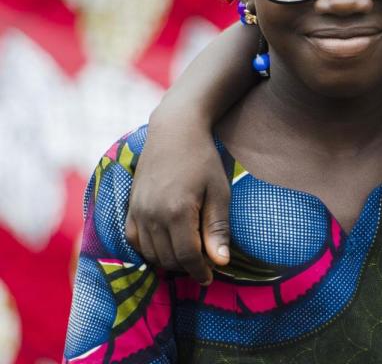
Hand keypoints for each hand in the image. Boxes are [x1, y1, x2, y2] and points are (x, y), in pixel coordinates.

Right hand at [125, 117, 231, 284]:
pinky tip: (167, 245)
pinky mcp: (129, 208)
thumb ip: (218, 228)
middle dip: (187, 267)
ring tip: (189, 255)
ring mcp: (137, 211)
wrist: (174, 132)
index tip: (210, 278)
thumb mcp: (219, 192)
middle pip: (168, 258)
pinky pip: (135, 241)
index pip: (187, 256)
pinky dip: (150, 250)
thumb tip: (221, 262)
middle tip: (204, 265)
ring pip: (150, 253)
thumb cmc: (203, 160)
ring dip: (169, 260)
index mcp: (177, 212)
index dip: (200, 272)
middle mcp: (152, 215)